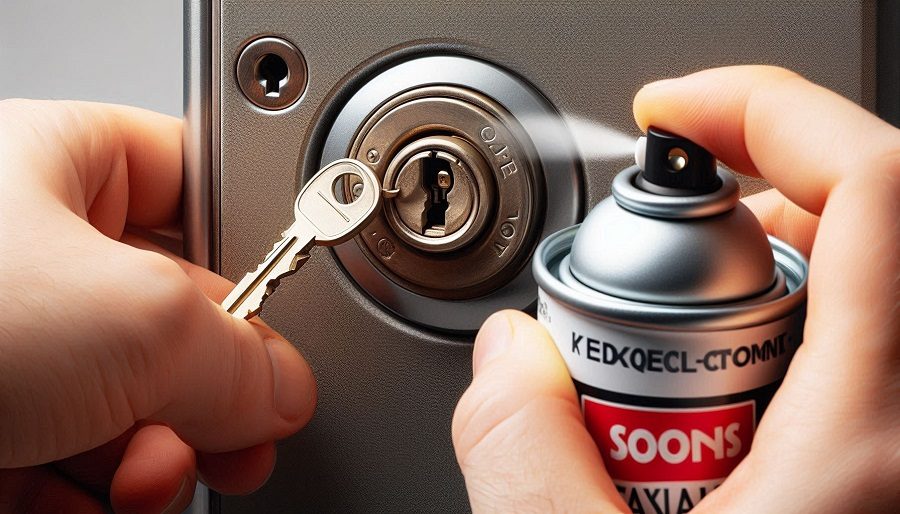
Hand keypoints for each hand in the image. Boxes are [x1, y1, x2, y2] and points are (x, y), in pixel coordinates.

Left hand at [0, 101, 315, 512]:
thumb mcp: (134, 318)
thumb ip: (240, 353)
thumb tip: (284, 388)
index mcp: (62, 170)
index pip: (199, 196)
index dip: (256, 263)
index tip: (288, 329)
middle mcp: (31, 256)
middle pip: (173, 325)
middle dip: (205, 398)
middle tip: (232, 432)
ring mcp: (4, 350)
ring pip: (127, 408)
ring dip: (152, 461)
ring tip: (139, 476)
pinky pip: (72, 463)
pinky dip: (92, 500)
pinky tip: (84, 505)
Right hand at [452, 66, 898, 512]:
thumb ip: (522, 452)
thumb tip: (510, 351)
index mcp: (862, 446)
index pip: (874, 190)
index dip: (766, 108)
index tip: (674, 110)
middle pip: (868, 220)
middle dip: (748, 190)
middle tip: (661, 234)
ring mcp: (897, 451)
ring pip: (862, 280)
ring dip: (759, 257)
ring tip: (674, 320)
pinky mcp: (875, 469)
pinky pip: (859, 342)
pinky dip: (780, 316)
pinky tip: (705, 384)